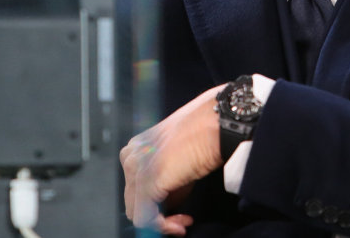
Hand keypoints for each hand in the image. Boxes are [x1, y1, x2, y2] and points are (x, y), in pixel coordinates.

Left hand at [120, 85, 223, 233]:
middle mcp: (131, 155)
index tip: (178, 207)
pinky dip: (163, 226)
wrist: (218, 122)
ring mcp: (137, 168)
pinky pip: (145, 218)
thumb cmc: (206, 133)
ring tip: (184, 221)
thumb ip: (166, 175)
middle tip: (183, 217)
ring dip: (162, 222)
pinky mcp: (148, 182)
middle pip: (133, 199)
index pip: (135, 185)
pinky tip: (182, 223)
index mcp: (137, 146)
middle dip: (159, 213)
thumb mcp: (179, 156)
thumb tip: (168, 201)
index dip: (156, 200)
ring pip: (137, 212)